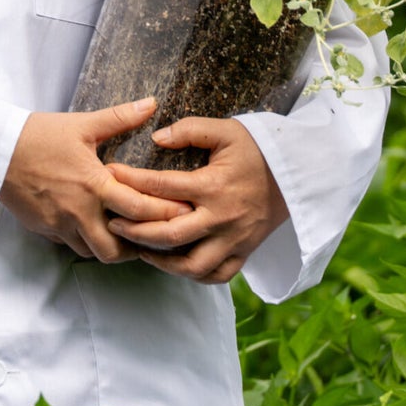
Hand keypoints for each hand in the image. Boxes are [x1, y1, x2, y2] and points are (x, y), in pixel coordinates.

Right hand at [0, 98, 189, 262]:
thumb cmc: (39, 134)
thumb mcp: (83, 124)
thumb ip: (120, 118)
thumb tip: (150, 103)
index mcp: (94, 184)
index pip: (137, 208)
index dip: (164, 215)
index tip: (183, 215)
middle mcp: (78, 211)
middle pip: (117, 248)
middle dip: (138, 246)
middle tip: (155, 236)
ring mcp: (59, 224)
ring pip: (93, 252)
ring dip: (112, 247)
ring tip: (127, 236)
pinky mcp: (44, 229)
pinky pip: (70, 245)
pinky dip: (86, 242)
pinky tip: (95, 228)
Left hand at [104, 118, 289, 284]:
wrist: (297, 173)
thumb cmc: (259, 149)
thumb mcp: (227, 130)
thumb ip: (191, 130)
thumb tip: (157, 138)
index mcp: (213, 185)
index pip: (162, 186)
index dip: (131, 181)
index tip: (109, 175)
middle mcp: (221, 217)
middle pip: (169, 234)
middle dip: (135, 231)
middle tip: (112, 222)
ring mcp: (233, 240)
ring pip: (191, 265)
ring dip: (161, 262)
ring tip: (140, 249)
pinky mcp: (244, 252)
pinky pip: (216, 276)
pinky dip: (193, 275)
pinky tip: (174, 264)